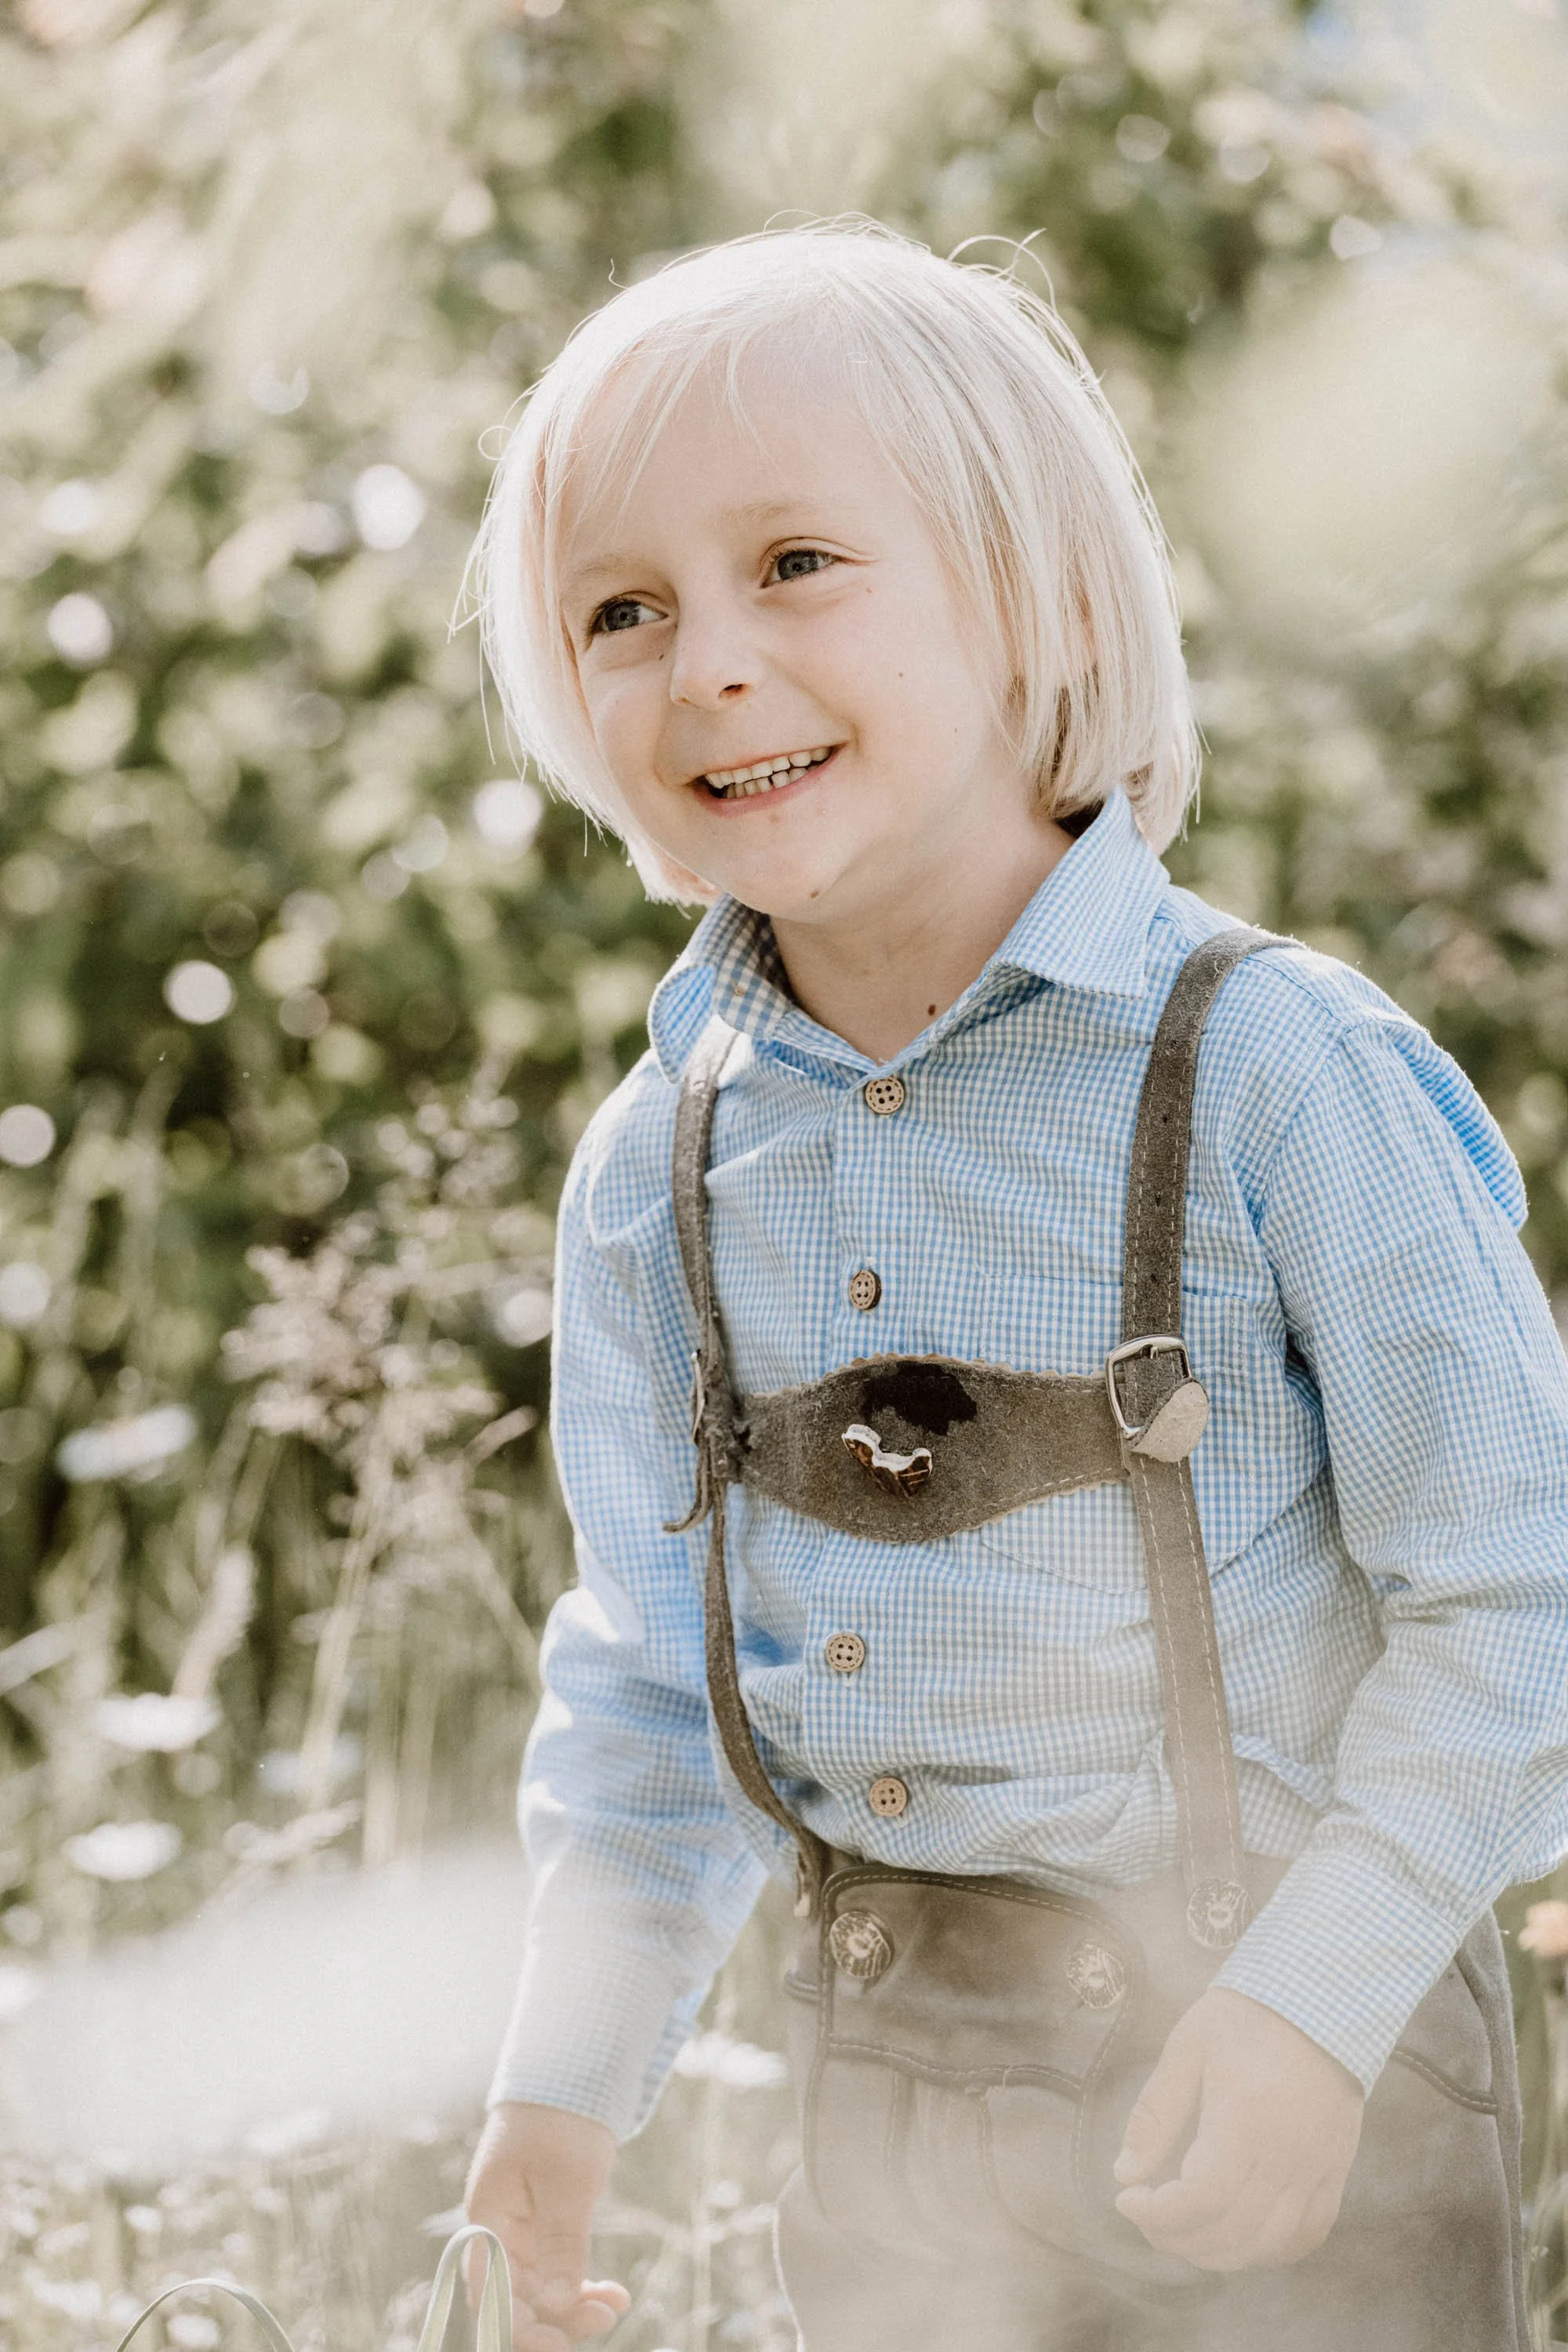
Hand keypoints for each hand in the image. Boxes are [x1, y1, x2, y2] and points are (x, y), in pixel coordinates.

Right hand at [464, 2102, 631, 2350]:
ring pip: (539, 2289)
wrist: (573, 2074)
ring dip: (573, 2306)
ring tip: (615, 2307)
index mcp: (487, 2217)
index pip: (489, 2292)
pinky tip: (613, 2294)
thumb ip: (562, 2244)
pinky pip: (556, 2270)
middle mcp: (497, 2229)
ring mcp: (519, 2229)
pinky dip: (580, 2285)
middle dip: (555, 2320)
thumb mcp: (568, 2183)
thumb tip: (560, 2302)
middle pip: (514, 2297)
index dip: (516, 2326)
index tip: (556, 2343)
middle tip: (603, 2321)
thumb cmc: (562, 2121)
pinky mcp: (543, 2224)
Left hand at [1112, 1987, 1363, 2271]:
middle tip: (1148, 2216)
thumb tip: (1125, 2174)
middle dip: (1178, 2239)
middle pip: (1232, 2234)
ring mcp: (1318, 2169)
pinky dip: (1271, 2250)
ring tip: (1185, 2228)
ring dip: (1220, 2253)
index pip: (1201, 2200)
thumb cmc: (1247, 2016)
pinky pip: (1308, 2235)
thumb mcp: (1188, 2049)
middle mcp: (1287, 2155)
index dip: (1158, 2215)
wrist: (1322, 1997)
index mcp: (1245, 2119)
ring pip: (1269, 2245)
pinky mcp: (1337, 2171)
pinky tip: (1241, 2235)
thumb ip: (1156, 2113)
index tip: (1128, 2199)